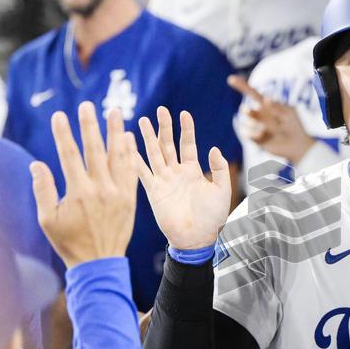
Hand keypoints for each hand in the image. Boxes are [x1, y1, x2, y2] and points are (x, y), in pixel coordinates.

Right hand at [31, 103, 138, 267]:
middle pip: (95, 150)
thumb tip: (37, 164)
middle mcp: (100, 189)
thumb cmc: (69, 242)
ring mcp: (118, 193)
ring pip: (118, 157)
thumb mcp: (48, 220)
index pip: (69, 156)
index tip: (60, 115)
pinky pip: (131, 171)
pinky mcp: (131, 198)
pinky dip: (130, 153)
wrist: (100, 263)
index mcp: (78, 193)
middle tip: (88, 105)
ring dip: (116, 132)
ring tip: (116, 112)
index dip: (64, 134)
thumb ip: (43, 190)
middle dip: (90, 125)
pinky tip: (129, 137)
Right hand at [135, 106, 232, 249]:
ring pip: (154, 154)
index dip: (186, 129)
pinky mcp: (153, 191)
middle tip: (160, 110)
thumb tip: (214, 148)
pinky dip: (135, 159)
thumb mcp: (221, 189)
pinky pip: (142, 172)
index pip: (188, 145)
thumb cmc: (212, 217)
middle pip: (168, 145)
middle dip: (164, 127)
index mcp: (193, 171)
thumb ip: (219, 168)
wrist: (197, 238)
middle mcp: (176, 173)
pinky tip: (128, 145)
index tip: (184, 113)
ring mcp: (163, 181)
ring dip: (148, 138)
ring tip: (141, 120)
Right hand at [228, 74, 314, 163]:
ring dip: (253, 125)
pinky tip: (261, 135)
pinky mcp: (255, 138)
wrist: (297, 144)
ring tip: (264, 129)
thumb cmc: (294, 125)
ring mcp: (256, 126)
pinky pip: (245, 133)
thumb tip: (265, 98)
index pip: (252, 94)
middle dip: (246, 111)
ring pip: (245, 122)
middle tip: (248, 111)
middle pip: (245, 110)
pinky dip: (251, 133)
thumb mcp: (288, 113)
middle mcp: (259, 115)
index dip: (241, 86)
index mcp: (266, 105)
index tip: (230, 79)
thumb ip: (277, 107)